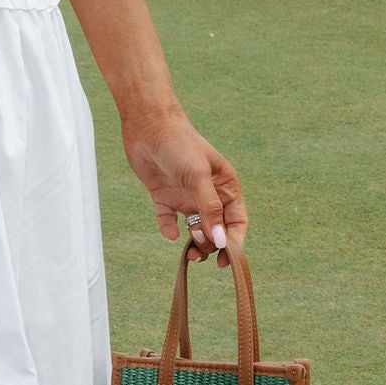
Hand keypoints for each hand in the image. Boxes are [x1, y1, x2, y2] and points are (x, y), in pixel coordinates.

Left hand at [122, 107, 247, 259]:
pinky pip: (169, 220)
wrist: (148, 124)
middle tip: (199, 249)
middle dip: (211, 243)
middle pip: (216, 229)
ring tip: (189, 252)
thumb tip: (220, 242)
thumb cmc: (180, 144)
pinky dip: (170, 230)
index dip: (234, 241)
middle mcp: (208, 193)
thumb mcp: (198, 177)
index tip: (227, 260)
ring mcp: (186, 195)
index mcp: (225, 186)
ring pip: (194, 228)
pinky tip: (170, 233)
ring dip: (194, 242)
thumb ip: (210, 210)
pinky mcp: (164, 195)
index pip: (237, 220)